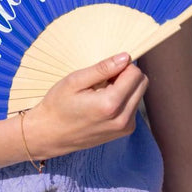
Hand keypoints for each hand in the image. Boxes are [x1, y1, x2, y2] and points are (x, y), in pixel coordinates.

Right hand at [22, 53, 148, 159]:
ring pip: (139, 94)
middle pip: (141, 83)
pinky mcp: (124, 131)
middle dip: (126, 75)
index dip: (121, 65)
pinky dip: (122, 99)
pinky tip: (102, 103)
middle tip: (102, 79)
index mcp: (110, 104)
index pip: (135, 73)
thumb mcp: (75, 81)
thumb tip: (126, 57)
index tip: (105, 69)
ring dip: (124, 87)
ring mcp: (125, 127)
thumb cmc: (58, 105)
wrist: (50, 134)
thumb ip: (102, 68)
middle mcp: (123, 118)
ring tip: (99, 92)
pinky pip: (133, 106)